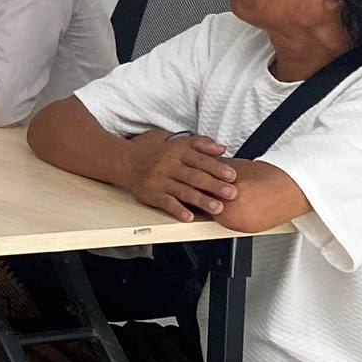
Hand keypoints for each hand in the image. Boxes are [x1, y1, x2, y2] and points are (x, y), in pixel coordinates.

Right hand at [121, 131, 238, 219]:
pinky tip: (189, 217)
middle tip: (231, 193)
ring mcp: (160, 181)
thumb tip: (222, 148)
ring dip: (201, 200)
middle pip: (194, 177)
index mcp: (178, 153)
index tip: (232, 176)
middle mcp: (169, 166)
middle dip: (214, 186)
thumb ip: (201, 144)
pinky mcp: (152, 194)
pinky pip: (166, 203)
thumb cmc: (160, 155)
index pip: (200, 160)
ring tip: (217, 208)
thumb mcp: (179, 144)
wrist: (129, 162)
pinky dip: (177, 210)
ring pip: (183, 191)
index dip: (217, 168)